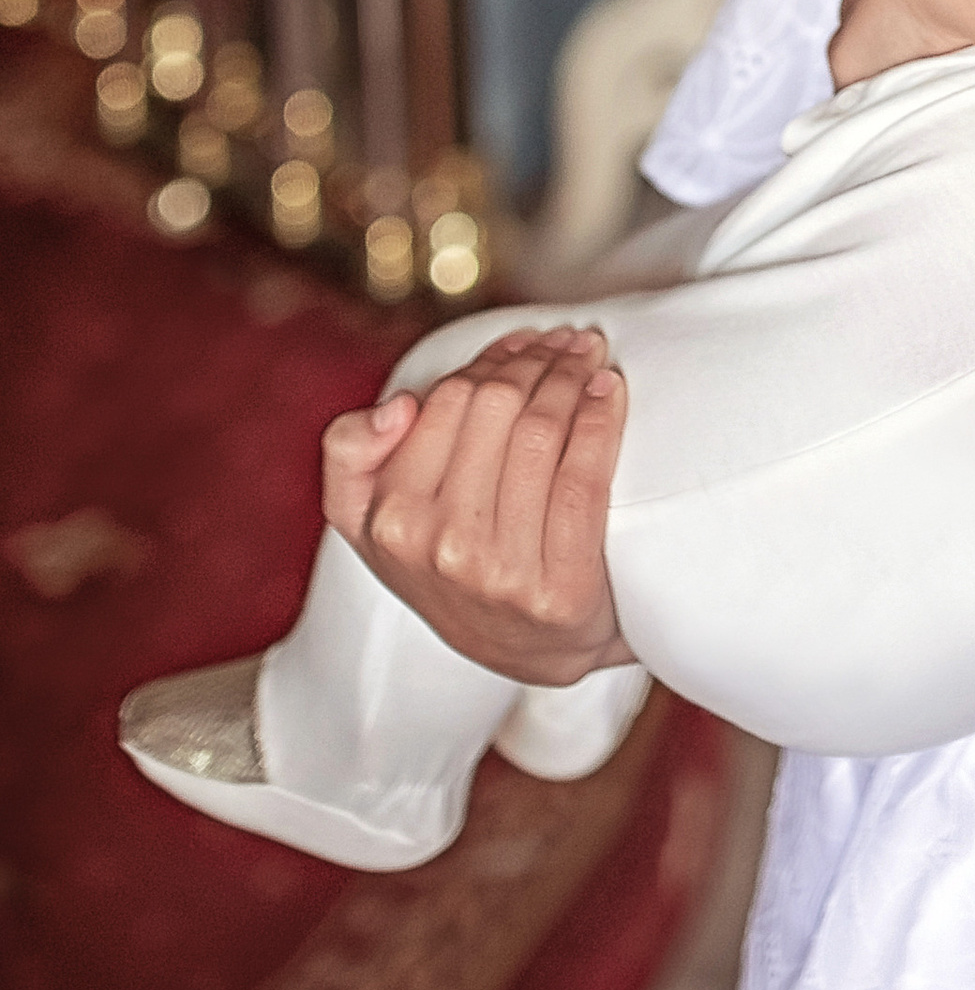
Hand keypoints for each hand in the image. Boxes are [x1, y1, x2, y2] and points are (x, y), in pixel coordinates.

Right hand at [322, 325, 634, 685]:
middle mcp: (437, 547)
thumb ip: (350, 456)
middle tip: (566, 341)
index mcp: (387, 522)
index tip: (524, 341)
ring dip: (574, 376)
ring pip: (541, 432)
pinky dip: (603, 420)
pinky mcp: (560, 588)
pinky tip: (610, 392)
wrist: (532, 648)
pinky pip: (585, 476)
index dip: (491, 359)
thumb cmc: (453, 566)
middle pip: (496, 407)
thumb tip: (398, 408)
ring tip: (588, 355)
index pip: (446, 400)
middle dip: (537, 359)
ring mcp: (499, 571)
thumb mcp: (372, 520)